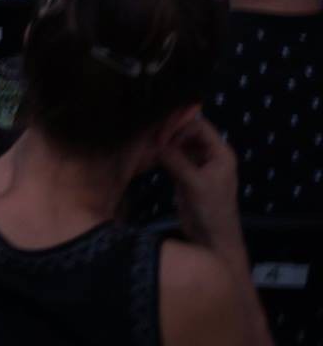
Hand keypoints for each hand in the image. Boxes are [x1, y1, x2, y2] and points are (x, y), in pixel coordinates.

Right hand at [161, 113, 245, 256]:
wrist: (213, 240)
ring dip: (163, 144)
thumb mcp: (195, 183)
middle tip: (149, 138)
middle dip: (169, 133)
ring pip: (178, 144)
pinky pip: (172, 157)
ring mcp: (197, 165)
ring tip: (146, 145)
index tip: (160, 135)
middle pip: (187, 132)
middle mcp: (210, 155)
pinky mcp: (185, 175)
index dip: (179, 125)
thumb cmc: (212, 211)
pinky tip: (148, 156)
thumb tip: (154, 142)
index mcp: (220, 153)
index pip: (199, 126)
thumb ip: (176, 160)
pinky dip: (161, 155)